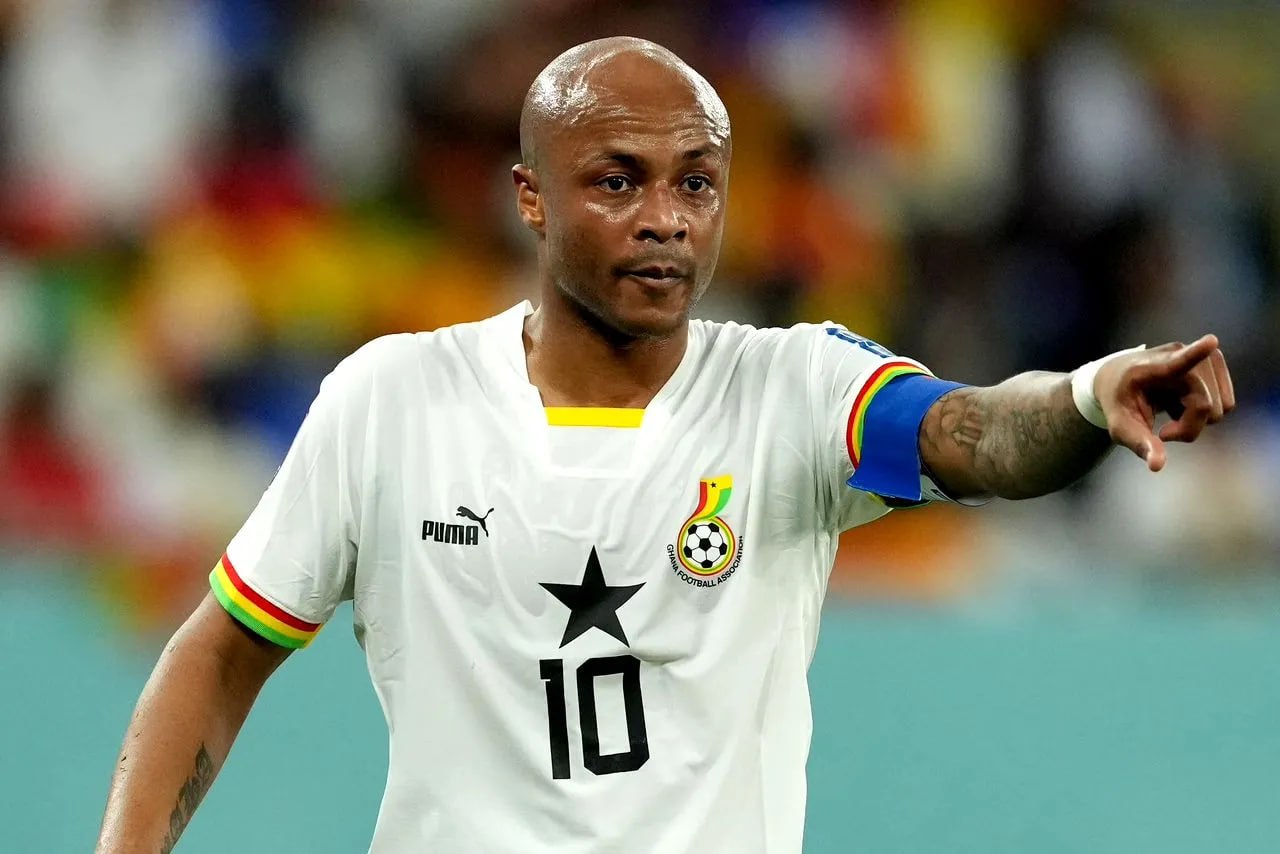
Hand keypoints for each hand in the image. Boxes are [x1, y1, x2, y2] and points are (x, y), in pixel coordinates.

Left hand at [1093, 334, 1235, 471]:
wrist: (1119, 377)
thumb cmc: (1119, 402)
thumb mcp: (1119, 426)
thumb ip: (1138, 444)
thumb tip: (1157, 466)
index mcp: (1151, 368)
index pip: (1177, 361)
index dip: (1195, 353)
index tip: (1210, 342)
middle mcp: (1180, 354)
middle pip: (1206, 407)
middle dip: (1188, 427)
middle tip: (1162, 430)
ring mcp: (1201, 356)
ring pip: (1220, 408)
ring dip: (1197, 420)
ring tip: (1171, 411)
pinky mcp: (1215, 362)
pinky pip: (1227, 405)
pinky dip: (1207, 413)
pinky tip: (1183, 403)